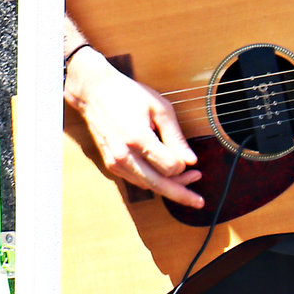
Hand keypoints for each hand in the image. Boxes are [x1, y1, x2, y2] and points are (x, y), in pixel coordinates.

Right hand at [67, 50, 203, 208]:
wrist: (94, 92)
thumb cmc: (128, 95)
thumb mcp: (160, 109)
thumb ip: (176, 137)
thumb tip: (191, 161)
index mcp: (137, 139)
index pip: (169, 168)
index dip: (184, 166)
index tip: (192, 160)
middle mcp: (123, 155)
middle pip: (158, 185)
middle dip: (181, 193)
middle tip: (199, 200)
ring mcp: (115, 162)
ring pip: (147, 185)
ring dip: (168, 187)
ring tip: (188, 181)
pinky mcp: (111, 164)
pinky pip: (136, 180)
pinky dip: (153, 181)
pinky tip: (166, 177)